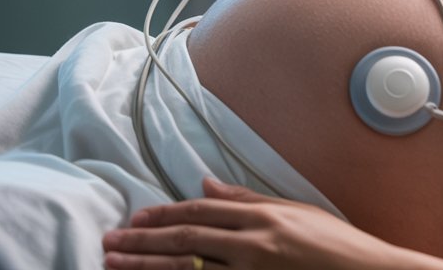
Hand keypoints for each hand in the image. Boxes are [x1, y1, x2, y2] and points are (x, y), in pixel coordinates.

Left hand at [102, 177, 442, 269]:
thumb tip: (205, 181)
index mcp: (264, 216)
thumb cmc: (334, 243)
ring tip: (115, 264)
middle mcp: (254, 243)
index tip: (135, 218)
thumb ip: (246, 199)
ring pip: (188, 269)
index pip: (202, 212)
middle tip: (108, 242)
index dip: (164, 214)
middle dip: (143, 242)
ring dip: (147, 267)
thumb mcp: (295, 211)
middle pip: (186, 240)